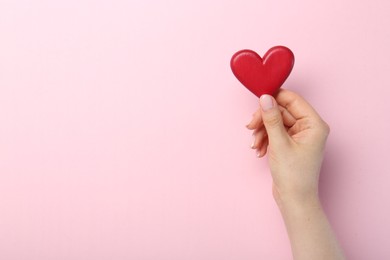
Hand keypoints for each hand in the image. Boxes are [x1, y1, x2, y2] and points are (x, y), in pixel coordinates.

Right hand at [246, 89, 329, 204]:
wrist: (294, 200)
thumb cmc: (294, 176)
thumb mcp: (279, 144)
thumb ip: (271, 119)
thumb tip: (265, 98)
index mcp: (314, 124)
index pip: (293, 100)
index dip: (274, 98)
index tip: (258, 102)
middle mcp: (308, 128)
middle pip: (281, 111)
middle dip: (264, 120)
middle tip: (250, 126)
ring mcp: (299, 136)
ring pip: (275, 122)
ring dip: (262, 131)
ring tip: (255, 144)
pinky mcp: (290, 144)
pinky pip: (274, 133)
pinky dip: (264, 139)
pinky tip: (259, 150)